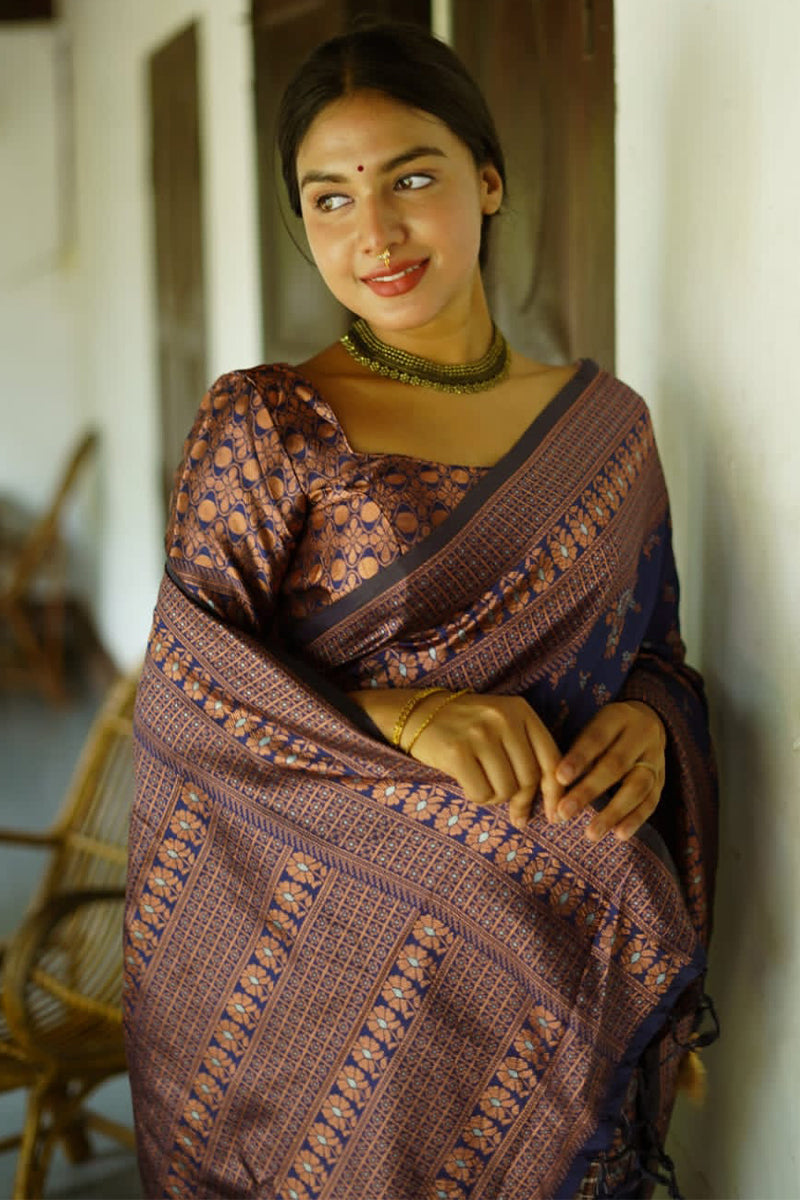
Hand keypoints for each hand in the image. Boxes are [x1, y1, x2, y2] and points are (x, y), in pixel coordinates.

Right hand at [405, 692, 563, 830]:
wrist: (418, 714)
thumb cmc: (467, 728)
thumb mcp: (502, 726)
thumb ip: (527, 752)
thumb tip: (551, 802)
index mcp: (521, 710)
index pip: (550, 757)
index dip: (554, 792)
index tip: (553, 814)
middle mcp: (503, 718)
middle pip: (528, 777)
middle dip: (522, 801)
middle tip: (515, 814)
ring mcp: (479, 733)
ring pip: (505, 789)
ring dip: (496, 798)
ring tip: (484, 787)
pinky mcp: (457, 751)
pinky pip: (481, 793)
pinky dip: (477, 797)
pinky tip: (467, 784)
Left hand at [554, 701, 665, 841]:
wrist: (648, 722)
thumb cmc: (605, 732)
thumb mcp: (591, 728)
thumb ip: (576, 753)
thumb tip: (552, 787)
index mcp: (618, 717)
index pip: (597, 738)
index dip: (578, 758)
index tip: (559, 779)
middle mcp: (641, 735)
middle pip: (616, 764)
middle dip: (589, 790)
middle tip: (565, 813)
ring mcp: (656, 758)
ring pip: (637, 786)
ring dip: (613, 812)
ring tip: (591, 833)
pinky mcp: (663, 779)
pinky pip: (652, 801)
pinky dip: (635, 819)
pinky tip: (619, 834)